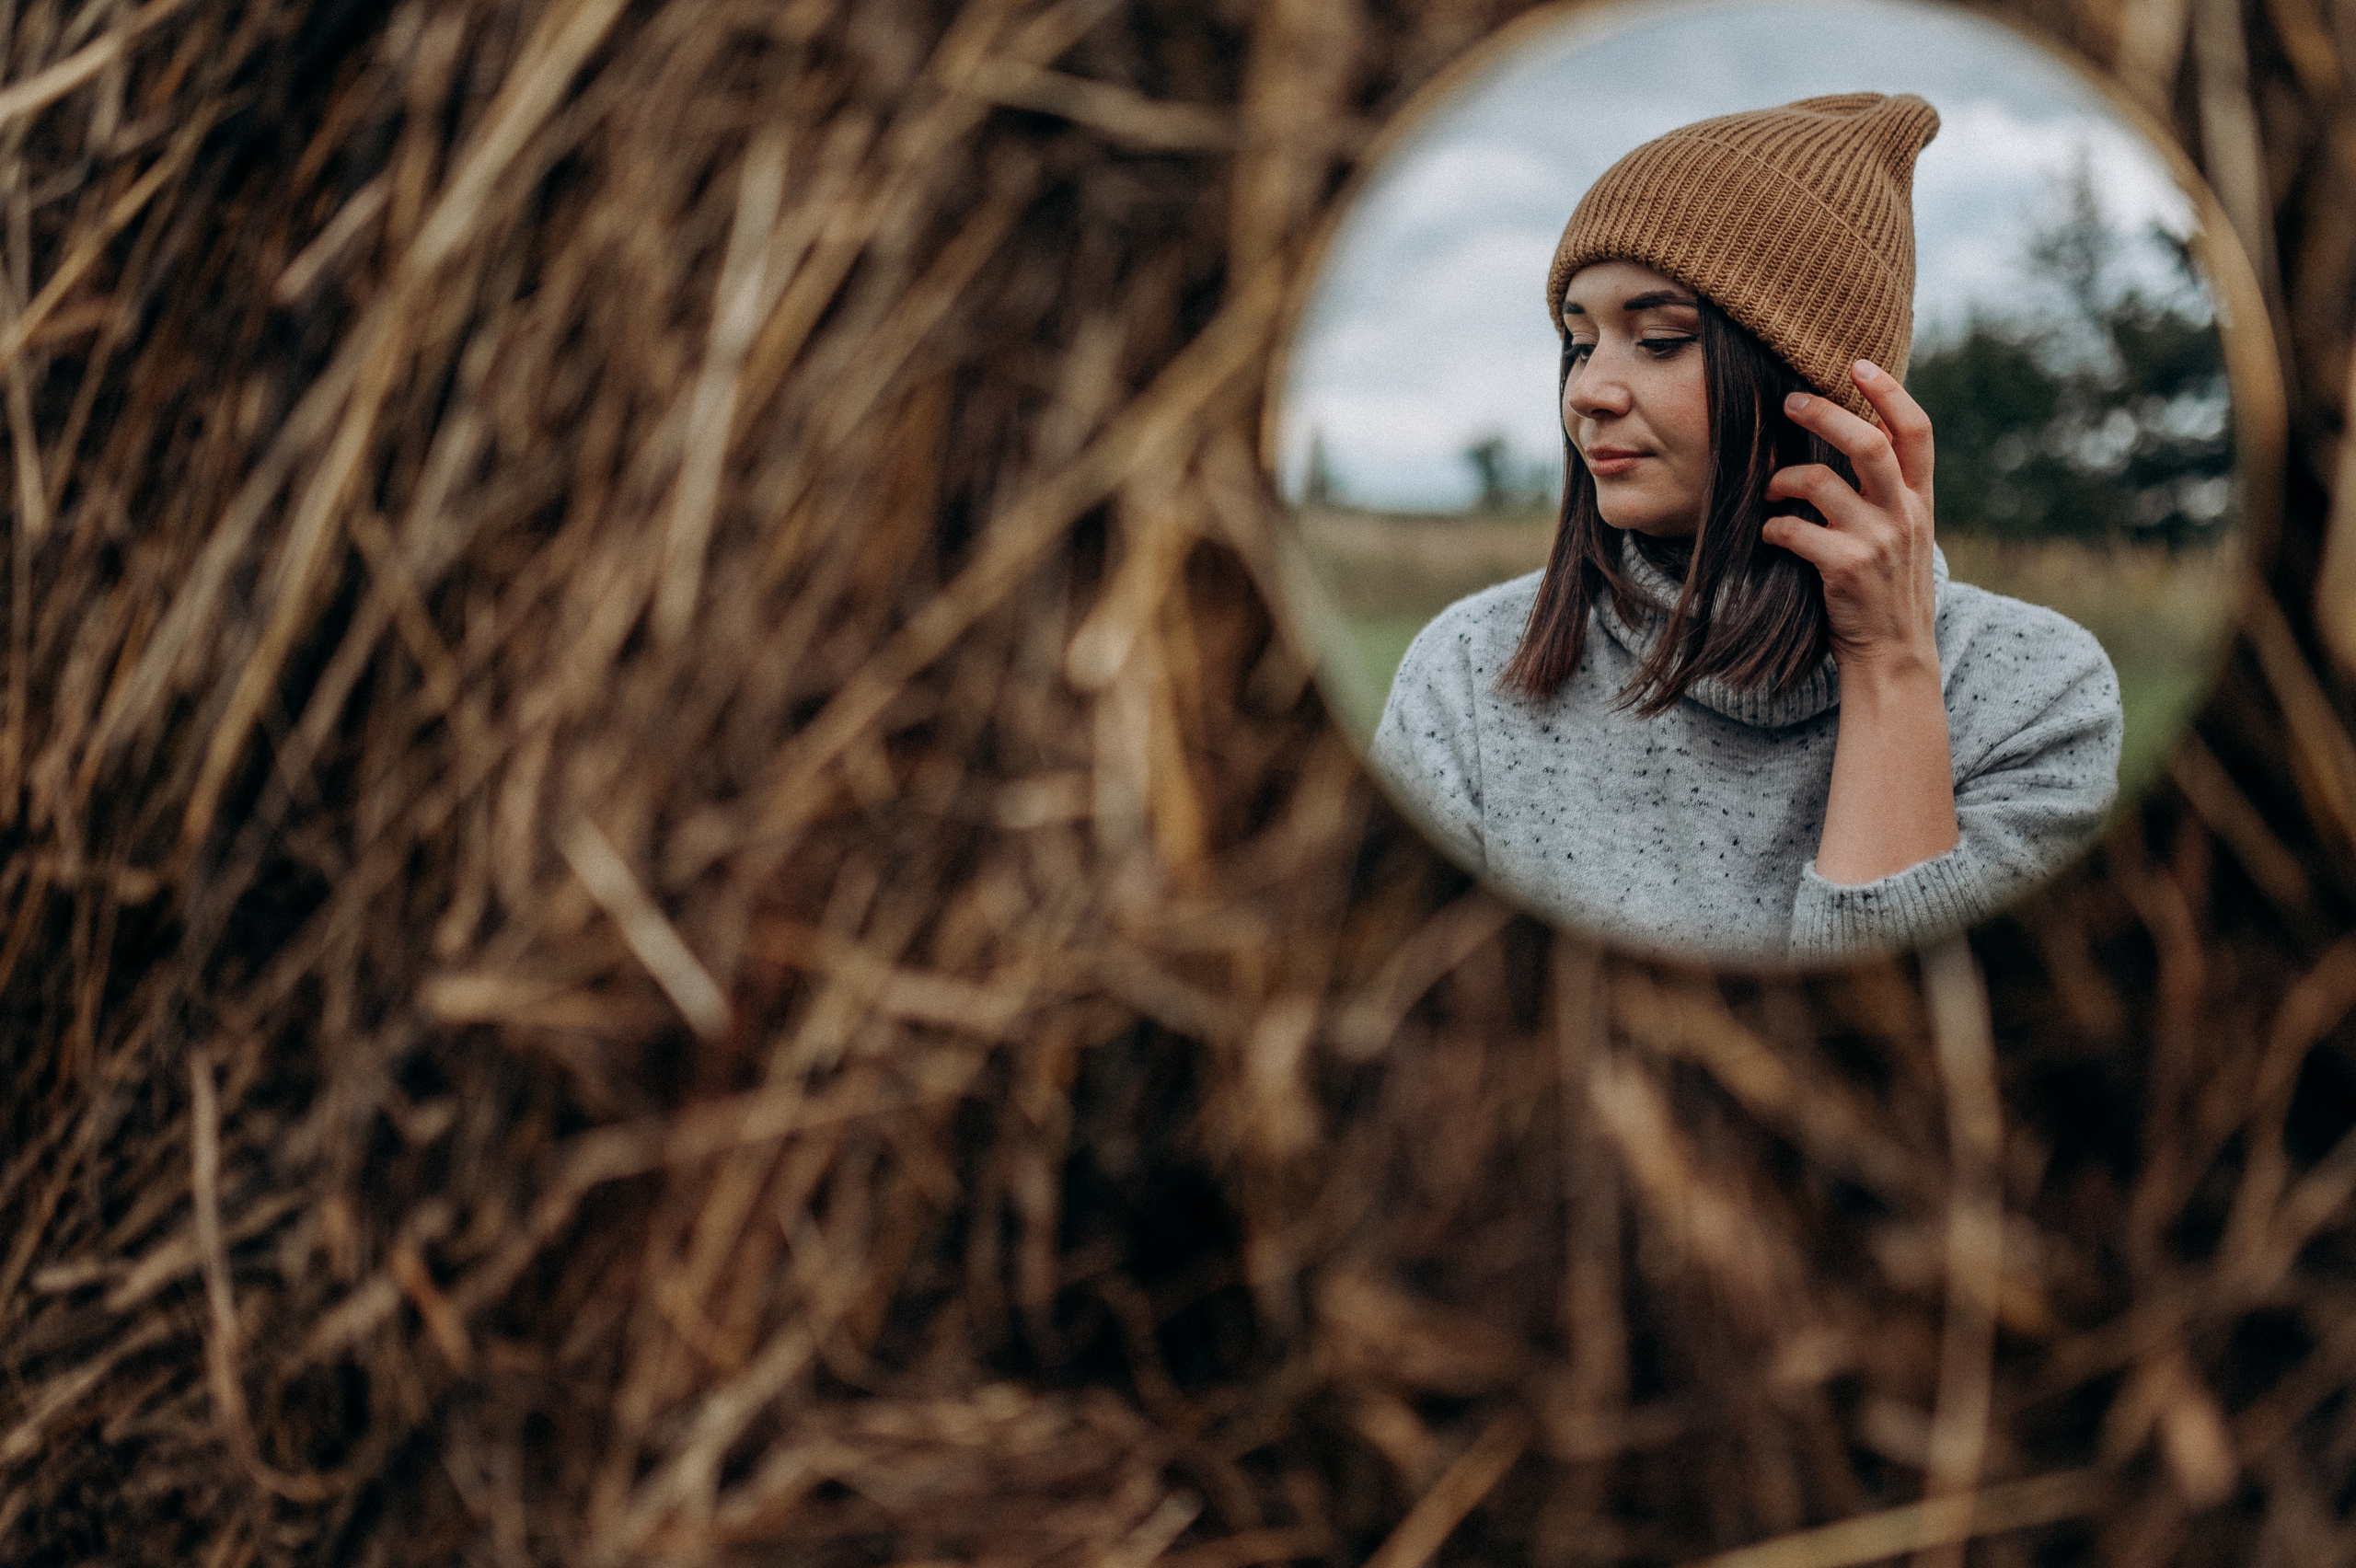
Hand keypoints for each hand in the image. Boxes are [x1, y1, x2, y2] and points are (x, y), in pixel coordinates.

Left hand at [1760, 360, 1937, 679]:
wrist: (1893, 654)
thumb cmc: (1888, 588)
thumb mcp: (1905, 533)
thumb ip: (1890, 491)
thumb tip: (1856, 435)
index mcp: (1921, 499)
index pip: (1916, 430)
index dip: (1889, 391)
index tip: (1858, 363)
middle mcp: (1905, 514)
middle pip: (1868, 444)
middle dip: (1825, 414)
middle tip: (1789, 402)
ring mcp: (1878, 541)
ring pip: (1822, 482)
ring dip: (1784, 478)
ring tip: (1771, 488)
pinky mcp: (1846, 568)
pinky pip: (1795, 530)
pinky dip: (1774, 526)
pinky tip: (1771, 533)